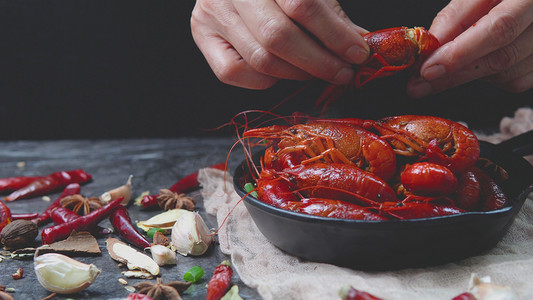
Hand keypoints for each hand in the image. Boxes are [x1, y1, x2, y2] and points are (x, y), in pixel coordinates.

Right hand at [191, 0, 368, 88]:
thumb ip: (329, 14)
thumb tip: (360, 42)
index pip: (301, 5)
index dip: (333, 34)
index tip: (357, 53)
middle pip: (278, 36)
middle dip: (318, 61)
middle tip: (342, 71)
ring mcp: (211, 13)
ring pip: (259, 59)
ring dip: (297, 74)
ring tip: (316, 71)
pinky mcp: (201, 36)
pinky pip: (234, 72)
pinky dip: (264, 79)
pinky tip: (280, 71)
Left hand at [407, 0, 532, 97]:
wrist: (523, 1)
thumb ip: (456, 16)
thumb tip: (430, 47)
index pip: (498, 30)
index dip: (460, 53)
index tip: (427, 70)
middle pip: (502, 58)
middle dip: (454, 75)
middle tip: (419, 85)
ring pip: (507, 75)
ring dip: (471, 73)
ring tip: (452, 62)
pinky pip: (515, 81)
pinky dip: (490, 77)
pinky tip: (479, 62)